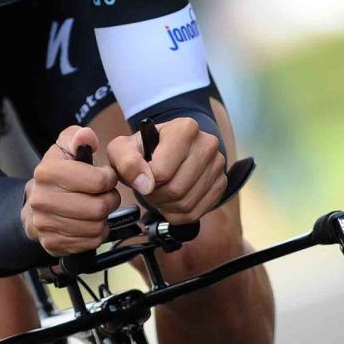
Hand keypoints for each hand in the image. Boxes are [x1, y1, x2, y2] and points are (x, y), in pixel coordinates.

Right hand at [22, 125, 120, 255]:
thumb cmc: (59, 172)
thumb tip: (86, 137)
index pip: (98, 181)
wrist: (35, 202)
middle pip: (98, 208)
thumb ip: (77, 137)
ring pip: (95, 227)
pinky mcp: (52, 244)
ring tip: (97, 209)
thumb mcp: (65, 147)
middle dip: (110, 200)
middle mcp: (42, 200)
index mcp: (47, 172)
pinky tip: (90, 223)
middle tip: (106, 195)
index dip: (109, 179)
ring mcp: (45, 224)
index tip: (106, 177)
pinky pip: (89, 243)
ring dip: (103, 219)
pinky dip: (96, 234)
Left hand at [106, 117, 225, 223]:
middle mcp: (207, 143)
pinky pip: (197, 212)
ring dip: (167, 206)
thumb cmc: (142, 150)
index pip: (162, 171)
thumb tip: (145, 184)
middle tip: (150, 189)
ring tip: (160, 194)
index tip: (142, 177)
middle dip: (156, 196)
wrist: (163, 152)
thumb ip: (126, 162)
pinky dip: (178, 214)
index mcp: (185, 128)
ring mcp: (217, 164)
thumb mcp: (123, 150)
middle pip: (176, 189)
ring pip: (187, 203)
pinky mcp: (221, 183)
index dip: (147, 181)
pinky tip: (172, 202)